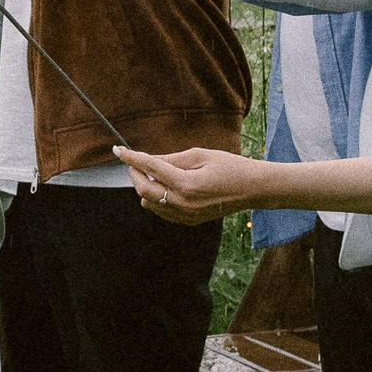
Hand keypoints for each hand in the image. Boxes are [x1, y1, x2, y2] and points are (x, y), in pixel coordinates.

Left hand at [117, 144, 263, 220]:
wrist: (253, 189)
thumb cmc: (230, 166)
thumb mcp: (200, 155)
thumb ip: (170, 159)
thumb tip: (147, 159)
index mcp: (187, 184)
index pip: (150, 168)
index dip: (132, 158)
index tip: (118, 150)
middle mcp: (184, 203)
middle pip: (144, 191)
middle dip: (135, 174)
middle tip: (136, 163)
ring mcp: (187, 215)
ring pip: (150, 203)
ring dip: (145, 187)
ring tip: (155, 174)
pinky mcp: (190, 221)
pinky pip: (162, 211)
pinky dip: (156, 198)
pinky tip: (165, 187)